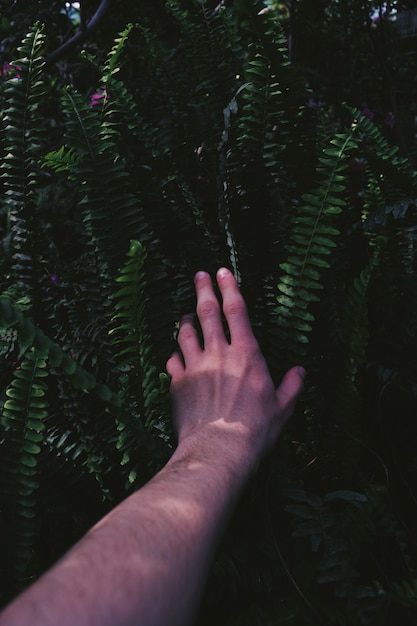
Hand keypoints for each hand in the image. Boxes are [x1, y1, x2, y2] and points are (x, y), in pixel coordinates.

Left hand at [166, 268, 304, 469]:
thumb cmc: (255, 430)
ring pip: (186, 332)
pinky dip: (174, 354)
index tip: (222, 272)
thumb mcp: (283, 408)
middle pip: (207, 312)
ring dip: (185, 320)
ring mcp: (194, 366)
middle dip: (203, 290)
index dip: (229, 287)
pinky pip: (172, 360)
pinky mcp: (177, 383)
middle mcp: (218, 353)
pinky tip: (175, 355)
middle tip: (199, 275)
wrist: (219, 450)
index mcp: (246, 354)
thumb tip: (301, 371)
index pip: (236, 310)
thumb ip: (292, 386)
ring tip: (185, 314)